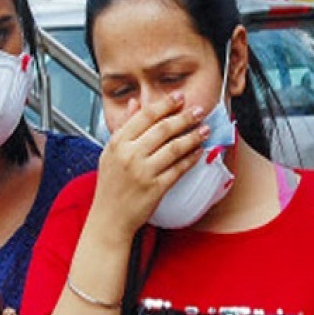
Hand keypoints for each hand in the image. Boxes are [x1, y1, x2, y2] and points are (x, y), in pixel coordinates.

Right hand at [90, 92, 207, 238]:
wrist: (109, 217)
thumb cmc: (110, 185)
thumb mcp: (111, 152)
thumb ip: (124, 125)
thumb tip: (135, 102)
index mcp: (118, 143)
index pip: (145, 116)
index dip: (165, 104)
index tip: (179, 97)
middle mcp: (130, 155)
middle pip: (163, 129)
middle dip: (184, 117)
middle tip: (198, 110)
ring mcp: (143, 172)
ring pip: (174, 148)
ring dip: (192, 136)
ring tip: (204, 129)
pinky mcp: (156, 188)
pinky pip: (178, 168)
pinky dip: (191, 158)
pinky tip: (199, 151)